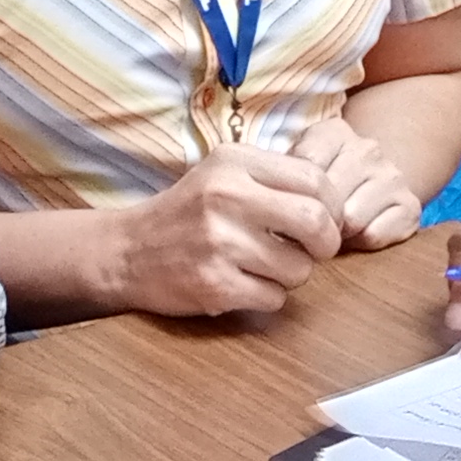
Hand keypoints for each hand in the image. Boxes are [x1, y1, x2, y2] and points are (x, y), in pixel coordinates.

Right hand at [102, 145, 342, 315]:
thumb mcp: (223, 173)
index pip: (316, 179)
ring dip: (291, 275)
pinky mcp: (214, 285)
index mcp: (234, 162)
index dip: (333, 206)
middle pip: (316, 221)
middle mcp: (227, 197)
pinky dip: (267, 297)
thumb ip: (274, 178)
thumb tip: (334, 205)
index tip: (326, 221)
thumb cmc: (187, 213)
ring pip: (299, 268)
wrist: (126, 252)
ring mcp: (219, 243)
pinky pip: (274, 298)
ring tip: (263, 267)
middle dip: (327, 244)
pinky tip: (243, 284)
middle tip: (315, 251)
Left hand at [291, 111, 425, 250]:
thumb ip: (283, 181)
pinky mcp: (410, 206)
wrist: (373, 180)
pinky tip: (357, 234)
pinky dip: (361, 243)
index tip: (291, 205)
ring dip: (339, 233)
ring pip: (352, 219)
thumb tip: (273, 216)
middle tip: (312, 226)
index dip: (293, 196)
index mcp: (335, 132)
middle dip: (316, 219)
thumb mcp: (298, 168)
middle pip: (330, 198)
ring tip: (335, 230)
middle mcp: (368, 149)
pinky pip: (374, 236)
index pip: (305, 168)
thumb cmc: (325, 181)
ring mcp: (393, 176)